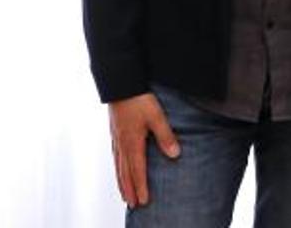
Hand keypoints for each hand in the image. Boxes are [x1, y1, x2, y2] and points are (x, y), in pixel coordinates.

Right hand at [108, 93, 179, 207]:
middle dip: (130, 189)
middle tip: (133, 205)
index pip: (138, 170)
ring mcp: (116, 139)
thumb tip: (174, 155)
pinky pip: (115, 157)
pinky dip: (118, 168)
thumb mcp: (157, 117)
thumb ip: (165, 136)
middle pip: (125, 172)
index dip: (141, 186)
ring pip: (119, 166)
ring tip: (124, 194)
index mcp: (132, 142)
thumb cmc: (139, 99)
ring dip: (122, 182)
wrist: (121, 84)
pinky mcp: (115, 132)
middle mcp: (122, 144)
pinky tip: (120, 170)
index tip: (143, 201)